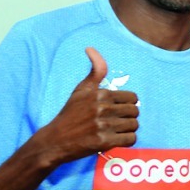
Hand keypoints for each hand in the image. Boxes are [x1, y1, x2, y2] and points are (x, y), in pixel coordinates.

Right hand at [40, 47, 138, 163]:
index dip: (126, 104)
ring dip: (127, 130)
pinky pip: (131, 139)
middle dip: (127, 118)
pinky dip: (126, 141)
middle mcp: (102, 108)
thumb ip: (95, 71)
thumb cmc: (71, 114)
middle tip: (113, 122)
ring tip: (112, 131)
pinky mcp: (103, 142)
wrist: (54, 141)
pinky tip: (114, 139)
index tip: (115, 110)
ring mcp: (102, 125)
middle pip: (135, 112)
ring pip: (134, 126)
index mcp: (100, 94)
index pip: (133, 97)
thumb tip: (90, 48)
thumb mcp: (81, 90)